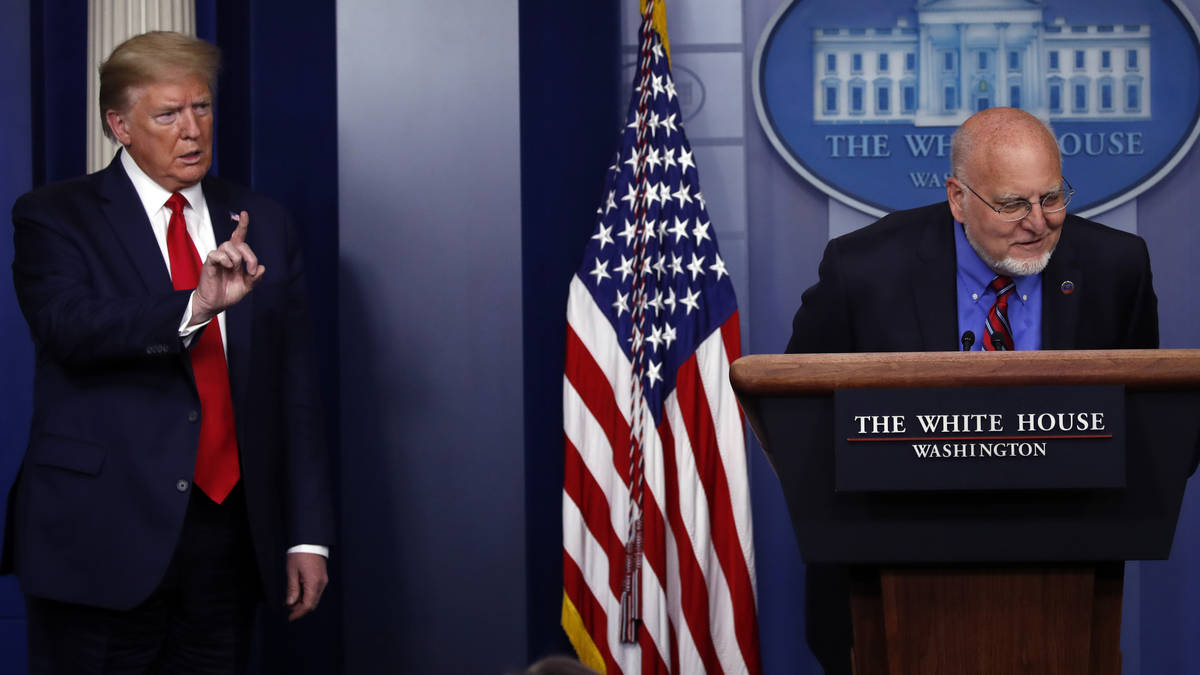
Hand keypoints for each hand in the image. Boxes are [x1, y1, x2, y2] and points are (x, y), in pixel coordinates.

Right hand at [190, 210, 264, 325]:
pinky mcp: (210, 262)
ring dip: (237, 259)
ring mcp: (218, 257)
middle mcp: (227, 254)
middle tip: (251, 271)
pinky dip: (225, 260)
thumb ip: (255, 278)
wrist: (215, 304)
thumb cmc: (229, 293)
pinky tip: (227, 267)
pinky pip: (217, 254)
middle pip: (240, 243)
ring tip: (234, 270)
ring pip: (228, 246)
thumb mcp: (247, 286)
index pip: (239, 237)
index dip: (242, 225)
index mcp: (236, 257)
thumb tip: (262, 268)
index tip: (245, 214)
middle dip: (250, 257)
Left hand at [285, 552, 328, 620]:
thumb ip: (292, 589)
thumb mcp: (292, 572)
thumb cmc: (300, 555)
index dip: (299, 613)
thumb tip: (290, 603)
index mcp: (313, 583)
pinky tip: (299, 593)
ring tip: (292, 601)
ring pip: (314, 598)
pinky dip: (308, 595)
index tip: (290, 618)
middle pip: (312, 603)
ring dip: (304, 602)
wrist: (311, 541)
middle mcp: (321, 583)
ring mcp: (323, 580)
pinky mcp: (322, 577)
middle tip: (289, 610)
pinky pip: (316, 591)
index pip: (307, 605)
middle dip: (301, 609)